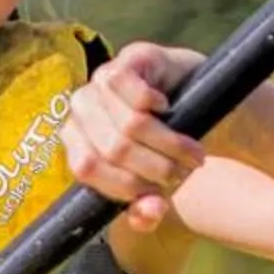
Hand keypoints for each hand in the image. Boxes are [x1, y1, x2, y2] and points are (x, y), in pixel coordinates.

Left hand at [63, 41, 210, 230]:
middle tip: (186, 172)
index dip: (124, 184)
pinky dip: (153, 104)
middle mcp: (81, 109)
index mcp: (76, 139)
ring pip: (129, 123)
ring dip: (168, 143)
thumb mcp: (154, 183)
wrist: (197, 101)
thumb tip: (150, 214)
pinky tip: (167, 109)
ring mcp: (101, 81)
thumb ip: (146, 208)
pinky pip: (130, 86)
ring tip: (192, 153)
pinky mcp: (127, 59)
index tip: (160, 194)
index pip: (87, 167)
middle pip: (113, 148)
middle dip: (156, 167)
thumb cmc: (165, 147)